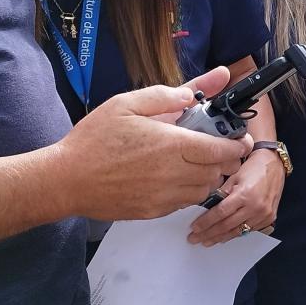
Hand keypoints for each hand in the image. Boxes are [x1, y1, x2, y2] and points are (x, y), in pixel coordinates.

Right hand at [61, 67, 251, 222]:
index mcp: (172, 144)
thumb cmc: (94, 139)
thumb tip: (194, 93)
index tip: (240, 139)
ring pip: (205, 190)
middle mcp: (174, 173)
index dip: (237, 145)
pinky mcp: (154, 211)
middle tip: (218, 148)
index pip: (222, 150)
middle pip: (219, 172)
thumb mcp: (126, 104)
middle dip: (226, 160)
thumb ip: (165, 96)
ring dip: (209, 177)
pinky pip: (185, 203)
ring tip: (196, 162)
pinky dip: (189, 191)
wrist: (66, 180)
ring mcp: (165, 196)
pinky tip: (175, 177)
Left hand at [189, 145, 283, 245]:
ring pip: (238, 232)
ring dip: (221, 238)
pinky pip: (249, 230)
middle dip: (209, 234)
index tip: (194, 228)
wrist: (275, 164)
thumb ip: (221, 193)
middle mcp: (255, 207)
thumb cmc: (252, 167)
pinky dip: (235, 234)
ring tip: (207, 242)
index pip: (220, 213)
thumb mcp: (233, 176)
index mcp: (245, 194)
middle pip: (227, 226)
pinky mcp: (269, 218)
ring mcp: (263, 215)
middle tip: (195, 239)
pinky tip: (224, 236)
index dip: (206, 222)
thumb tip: (205, 209)